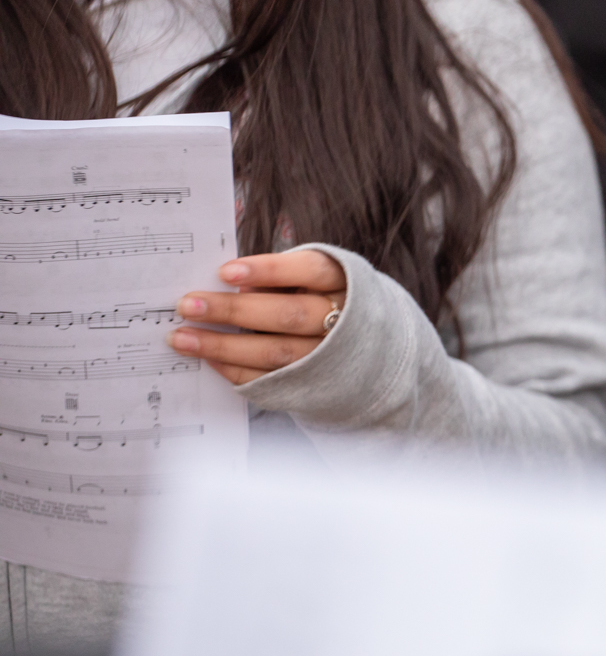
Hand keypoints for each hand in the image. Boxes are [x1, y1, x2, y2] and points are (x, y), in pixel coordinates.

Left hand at [171, 251, 346, 384]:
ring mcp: (327, 358)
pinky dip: (234, 370)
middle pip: (288, 315)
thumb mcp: (320, 282)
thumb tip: (237, 286)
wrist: (372, 354)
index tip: (225, 272)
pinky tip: (207, 359)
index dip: (270, 271)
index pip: (311, 271)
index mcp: (346, 284)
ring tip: (182, 337)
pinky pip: (268, 380)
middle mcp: (342, 322)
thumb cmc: (331, 303)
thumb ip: (285, 279)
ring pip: (274, 352)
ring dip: (223, 346)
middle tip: (188, 305)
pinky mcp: (311, 385)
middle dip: (234, 310)